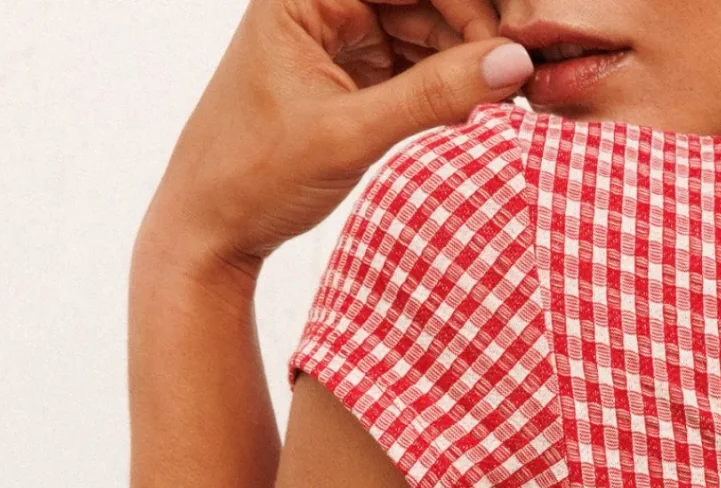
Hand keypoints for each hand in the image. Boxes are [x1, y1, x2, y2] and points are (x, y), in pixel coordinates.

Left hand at [141, 0, 532, 274]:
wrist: (209, 231)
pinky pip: (407, 67)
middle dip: (467, 36)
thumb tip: (510, 63)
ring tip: (495, 105)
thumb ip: (432, 96)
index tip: (507, 49)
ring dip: (458, 65)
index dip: (462, 7)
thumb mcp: (350, 135)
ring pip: (418, 32)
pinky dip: (439, 89)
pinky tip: (468, 114)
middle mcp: (317, 3)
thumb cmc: (255, 176)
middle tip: (511, 81)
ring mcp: (332, 39)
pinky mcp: (344, 76)